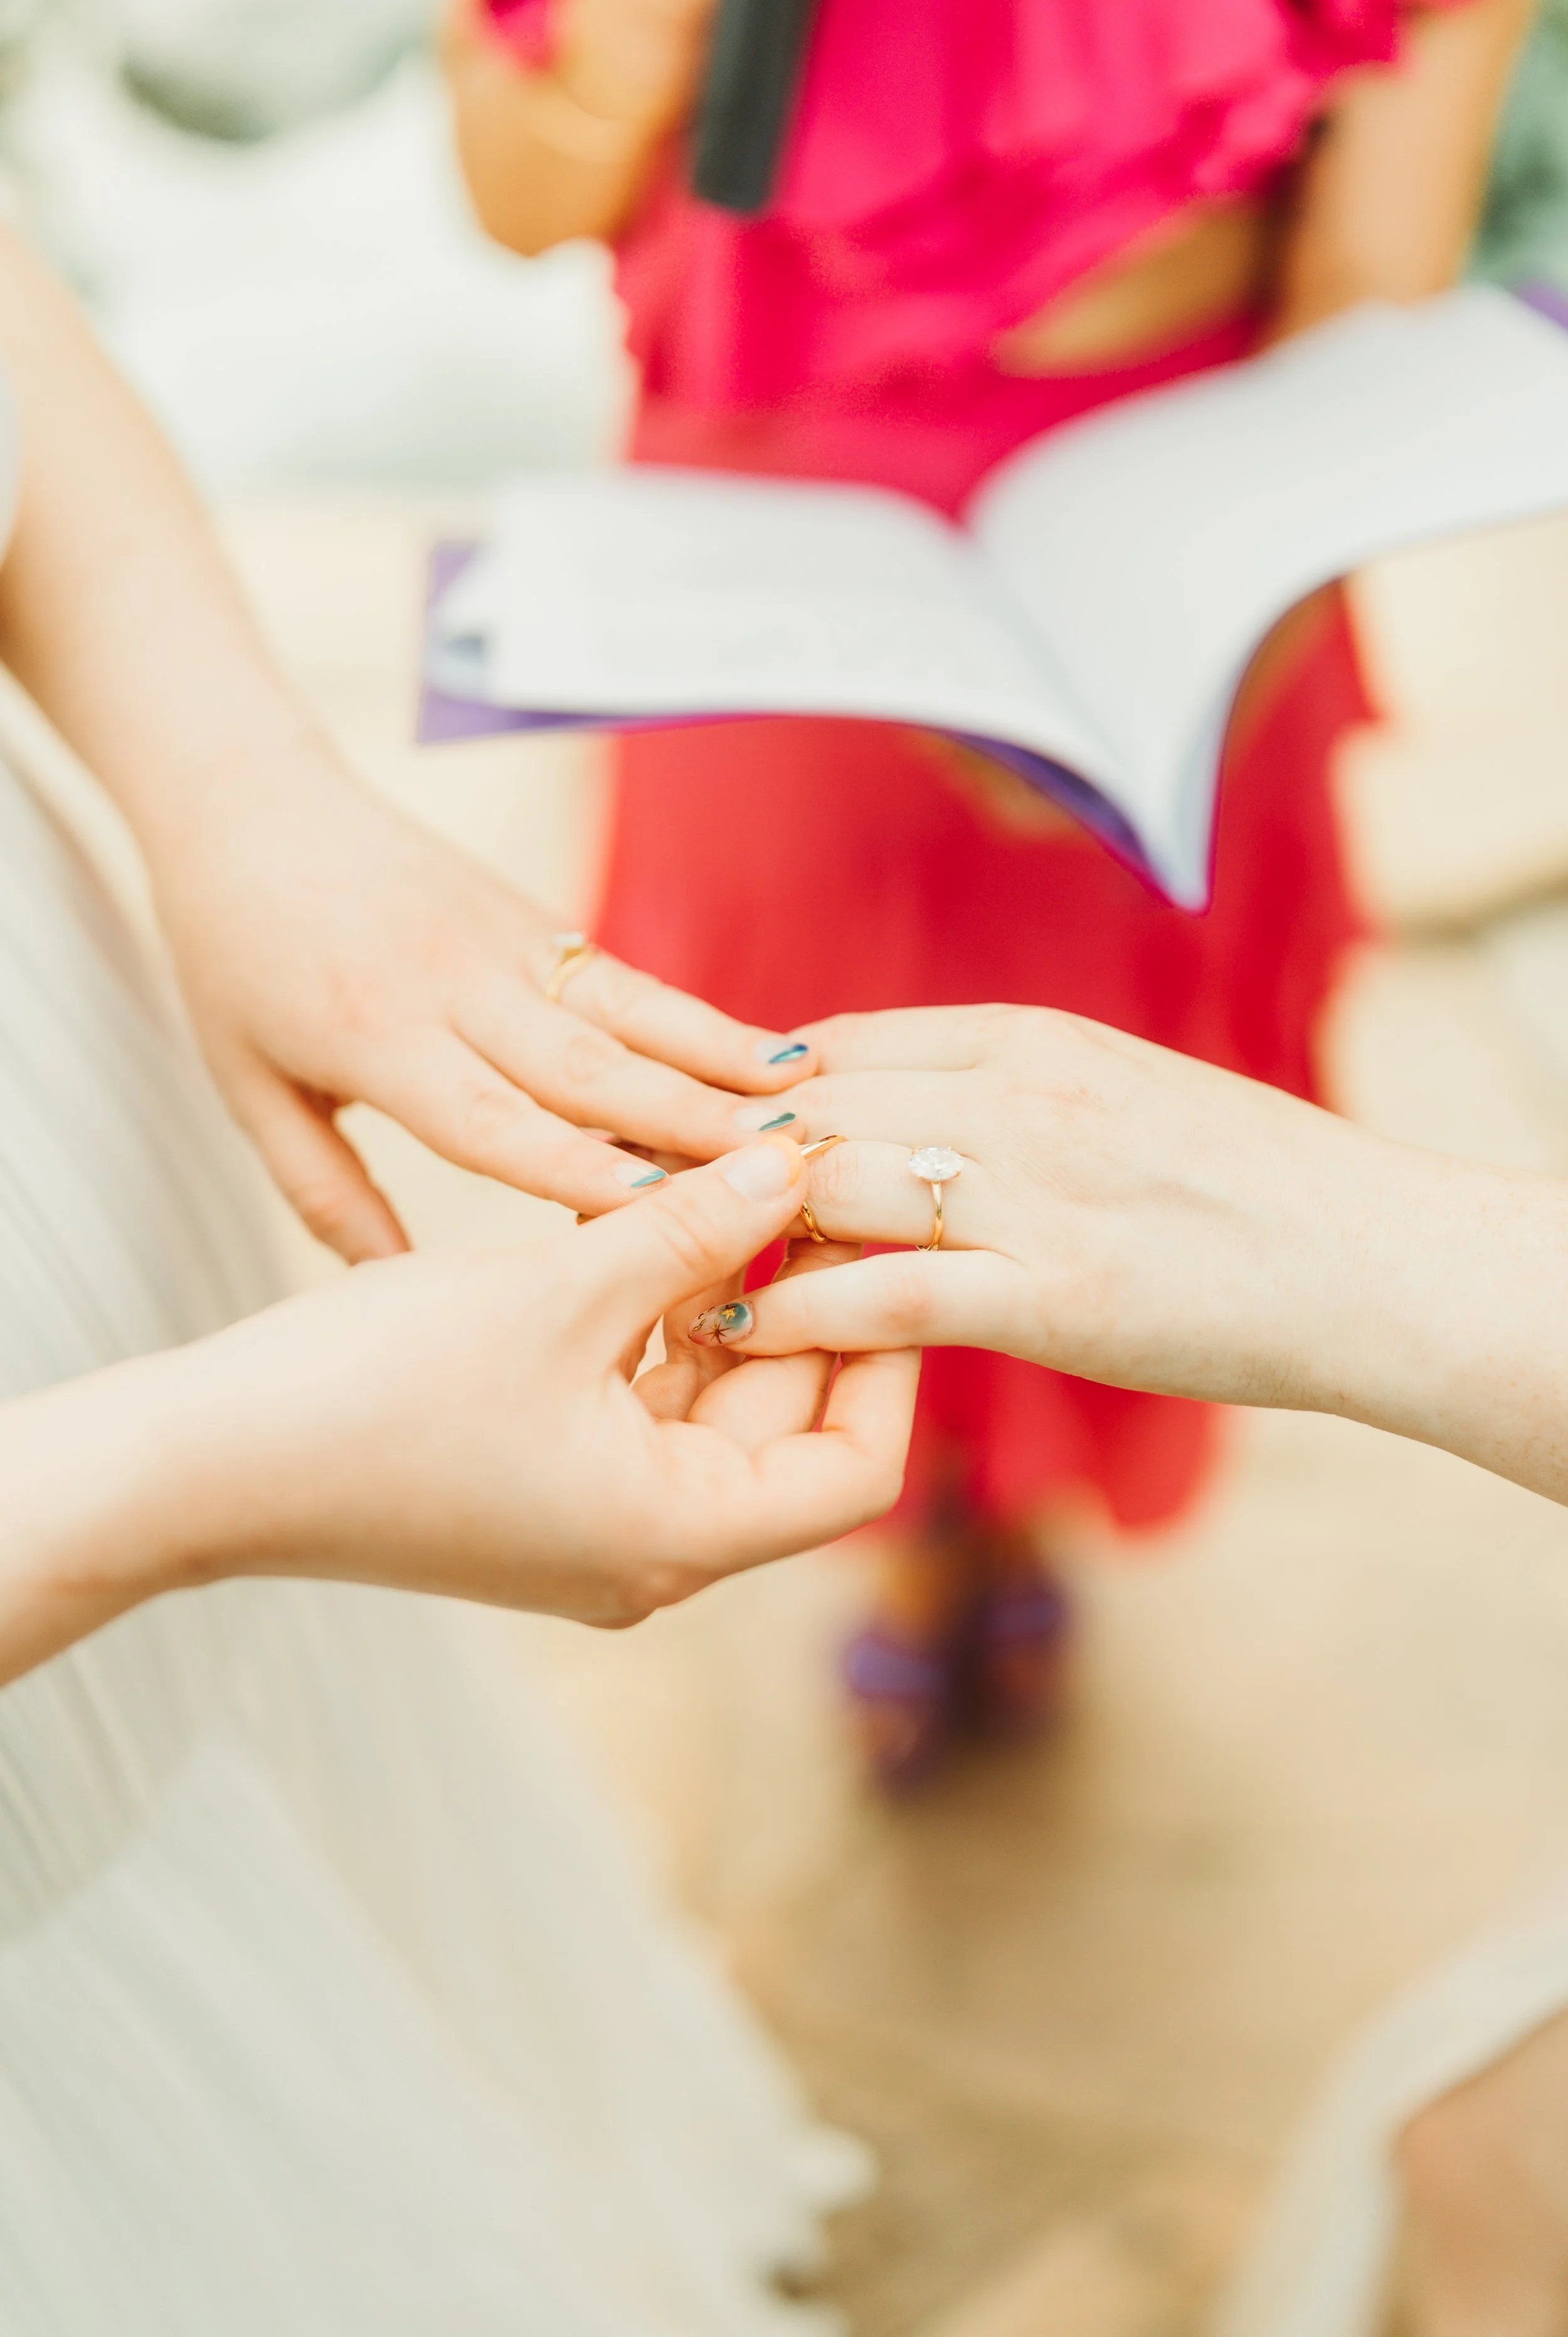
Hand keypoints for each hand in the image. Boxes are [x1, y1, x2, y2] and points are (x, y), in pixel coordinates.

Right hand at [1, 1135, 916, 1678]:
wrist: (206, 1461)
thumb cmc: (374, 1390)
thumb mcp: (557, 1292)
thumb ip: (694, 1229)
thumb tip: (800, 1164)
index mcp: (676, 1536)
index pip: (855, 1470)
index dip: (889, 1358)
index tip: (879, 1248)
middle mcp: (651, 1552)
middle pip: (786, 1429)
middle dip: (805, 1306)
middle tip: (817, 1182)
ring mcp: (595, 1525)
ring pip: (710, 1407)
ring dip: (726, 1304)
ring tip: (742, 1188)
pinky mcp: (543, 1485)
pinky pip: (640, 1405)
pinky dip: (658, 1325)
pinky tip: (656, 1233)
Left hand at [145, 759, 813, 1262]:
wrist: (243, 800)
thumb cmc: (232, 957)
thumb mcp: (246, 1087)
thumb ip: (321, 1190)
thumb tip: (390, 1287)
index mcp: (373, 1039)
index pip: (491, 1119)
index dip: (580, 1168)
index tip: (667, 1214)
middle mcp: (453, 988)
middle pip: (587, 1068)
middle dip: (692, 1124)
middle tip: (786, 1171)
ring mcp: (503, 943)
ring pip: (630, 1013)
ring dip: (722, 1061)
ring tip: (809, 1104)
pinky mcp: (531, 915)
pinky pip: (626, 979)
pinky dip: (700, 1018)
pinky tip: (771, 1052)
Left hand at [687, 1005, 1405, 1412]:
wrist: (1370, 1259)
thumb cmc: (1245, 1186)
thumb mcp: (1118, 1099)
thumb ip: (1006, 1095)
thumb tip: (902, 1109)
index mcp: (1033, 1040)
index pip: (839, 1044)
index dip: (741, 1088)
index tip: (677, 1127)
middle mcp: (1021, 1099)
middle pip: (813, 1106)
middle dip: (706, 1152)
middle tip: (619, 1193)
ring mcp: (1037, 1195)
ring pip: (834, 1186)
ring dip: (731, 1227)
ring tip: (653, 1268)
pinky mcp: (1056, 1297)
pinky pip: (888, 1291)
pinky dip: (797, 1307)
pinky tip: (733, 1326)